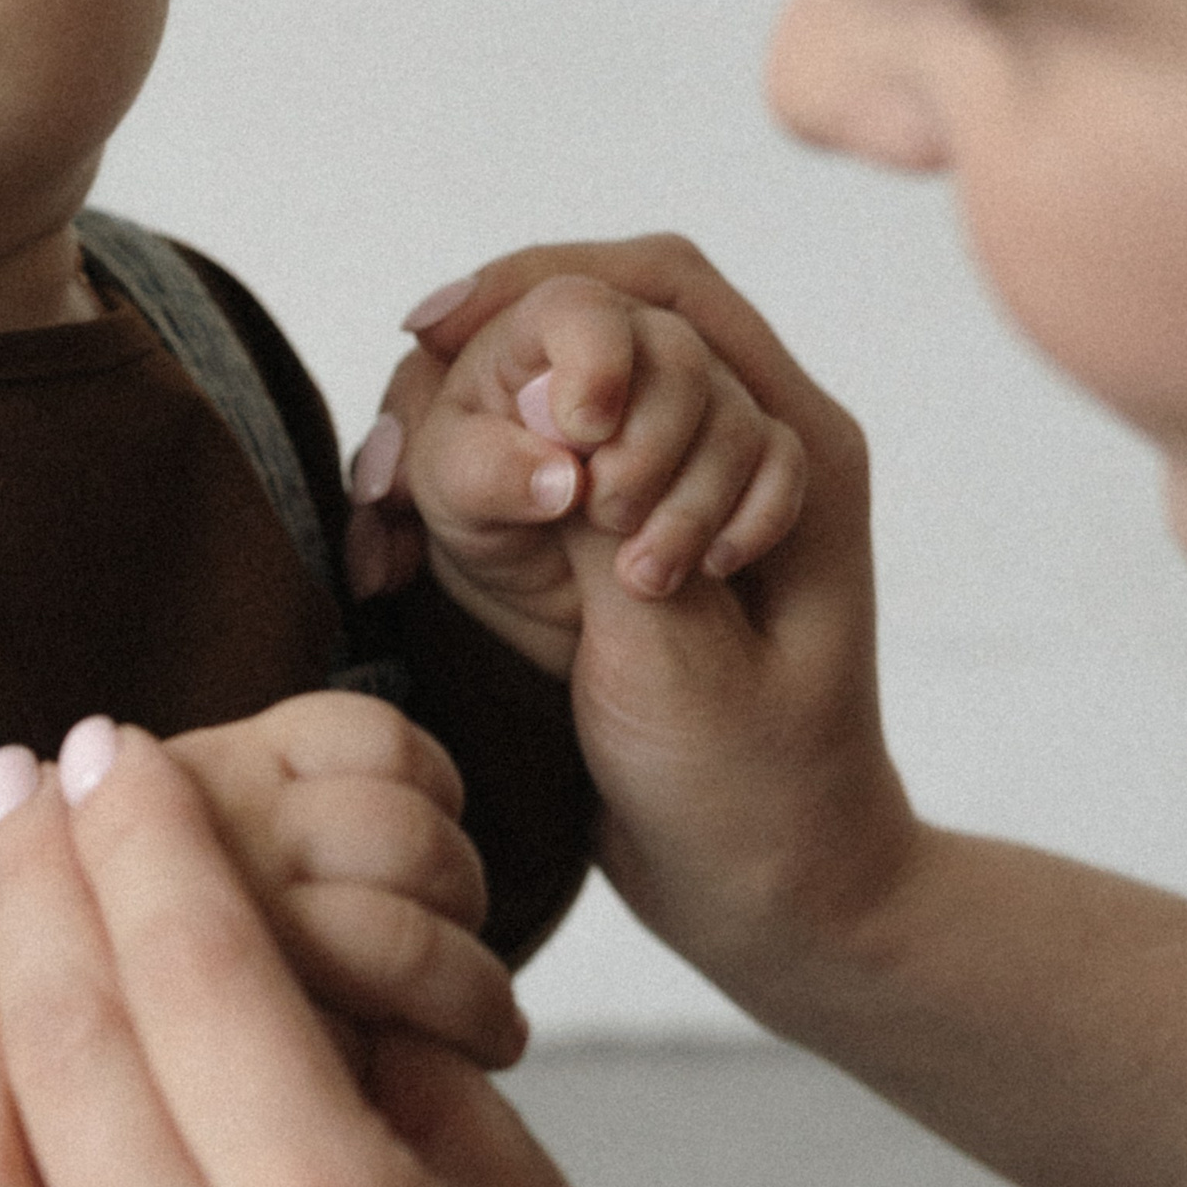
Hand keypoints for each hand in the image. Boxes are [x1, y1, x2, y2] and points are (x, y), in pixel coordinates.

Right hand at [378, 239, 918, 995]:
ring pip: (551, 392)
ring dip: (465, 433)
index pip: (666, 289)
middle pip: (600, 318)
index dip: (548, 288)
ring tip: (387, 513)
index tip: (446, 340)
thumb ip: (609, 528)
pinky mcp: (622, 542)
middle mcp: (742, 442)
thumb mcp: (675, 662)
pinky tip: (394, 544)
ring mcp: (679, 491)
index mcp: (799, 447)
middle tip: (404, 462)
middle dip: (489, 365)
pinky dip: (465, 487)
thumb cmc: (753, 794)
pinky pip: (537, 466)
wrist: (774, 898)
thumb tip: (538, 404)